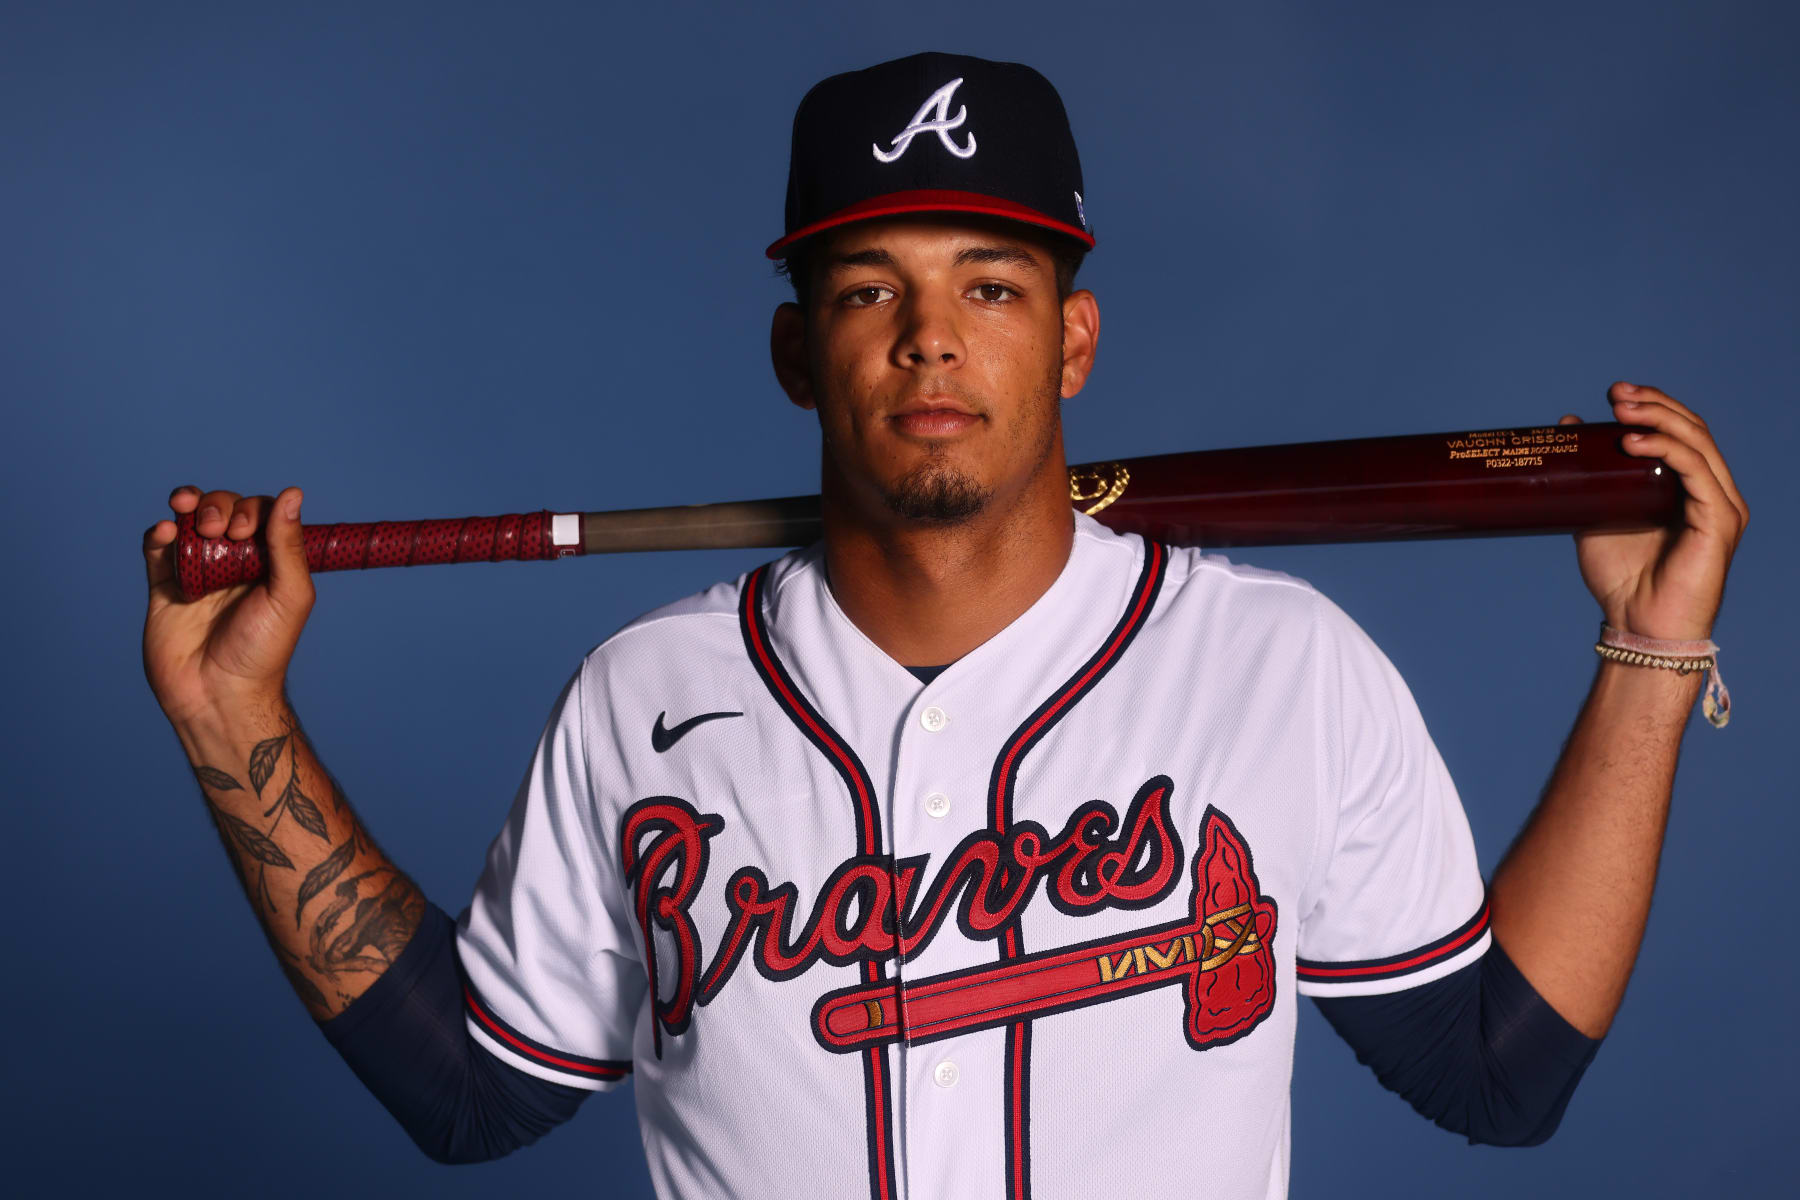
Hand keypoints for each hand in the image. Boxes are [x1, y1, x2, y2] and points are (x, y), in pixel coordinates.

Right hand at [143, 485, 314, 727]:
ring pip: (190, 522)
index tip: (246, 531)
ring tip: (188, 511)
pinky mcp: (164, 587)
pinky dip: (159, 533)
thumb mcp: (289, 595)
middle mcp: (234, 563)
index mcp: (268, 563)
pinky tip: (166, 532)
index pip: (260, 514)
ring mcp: (197, 573)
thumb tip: (293, 492)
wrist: (218, 694)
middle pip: (223, 511)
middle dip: (219, 507)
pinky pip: (157, 550)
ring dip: (190, 507)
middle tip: (222, 531)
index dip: (251, 510)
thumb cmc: (263, 650)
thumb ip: (288, 545)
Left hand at [1558, 383, 1747, 640]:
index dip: (1654, 405)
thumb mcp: (1595, 512)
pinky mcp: (1719, 521)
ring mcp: (1722, 505)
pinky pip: (1697, 472)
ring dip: (1660, 419)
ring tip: (1621, 409)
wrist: (1635, 624)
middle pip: (1693, 429)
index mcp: (1690, 488)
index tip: (1614, 393)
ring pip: (1698, 443)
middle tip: (1616, 392)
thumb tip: (1568, 424)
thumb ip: (1588, 473)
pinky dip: (1666, 450)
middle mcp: (1714, 491)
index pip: (1682, 431)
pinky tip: (1634, 441)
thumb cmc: (1621, 577)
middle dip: (1655, 403)